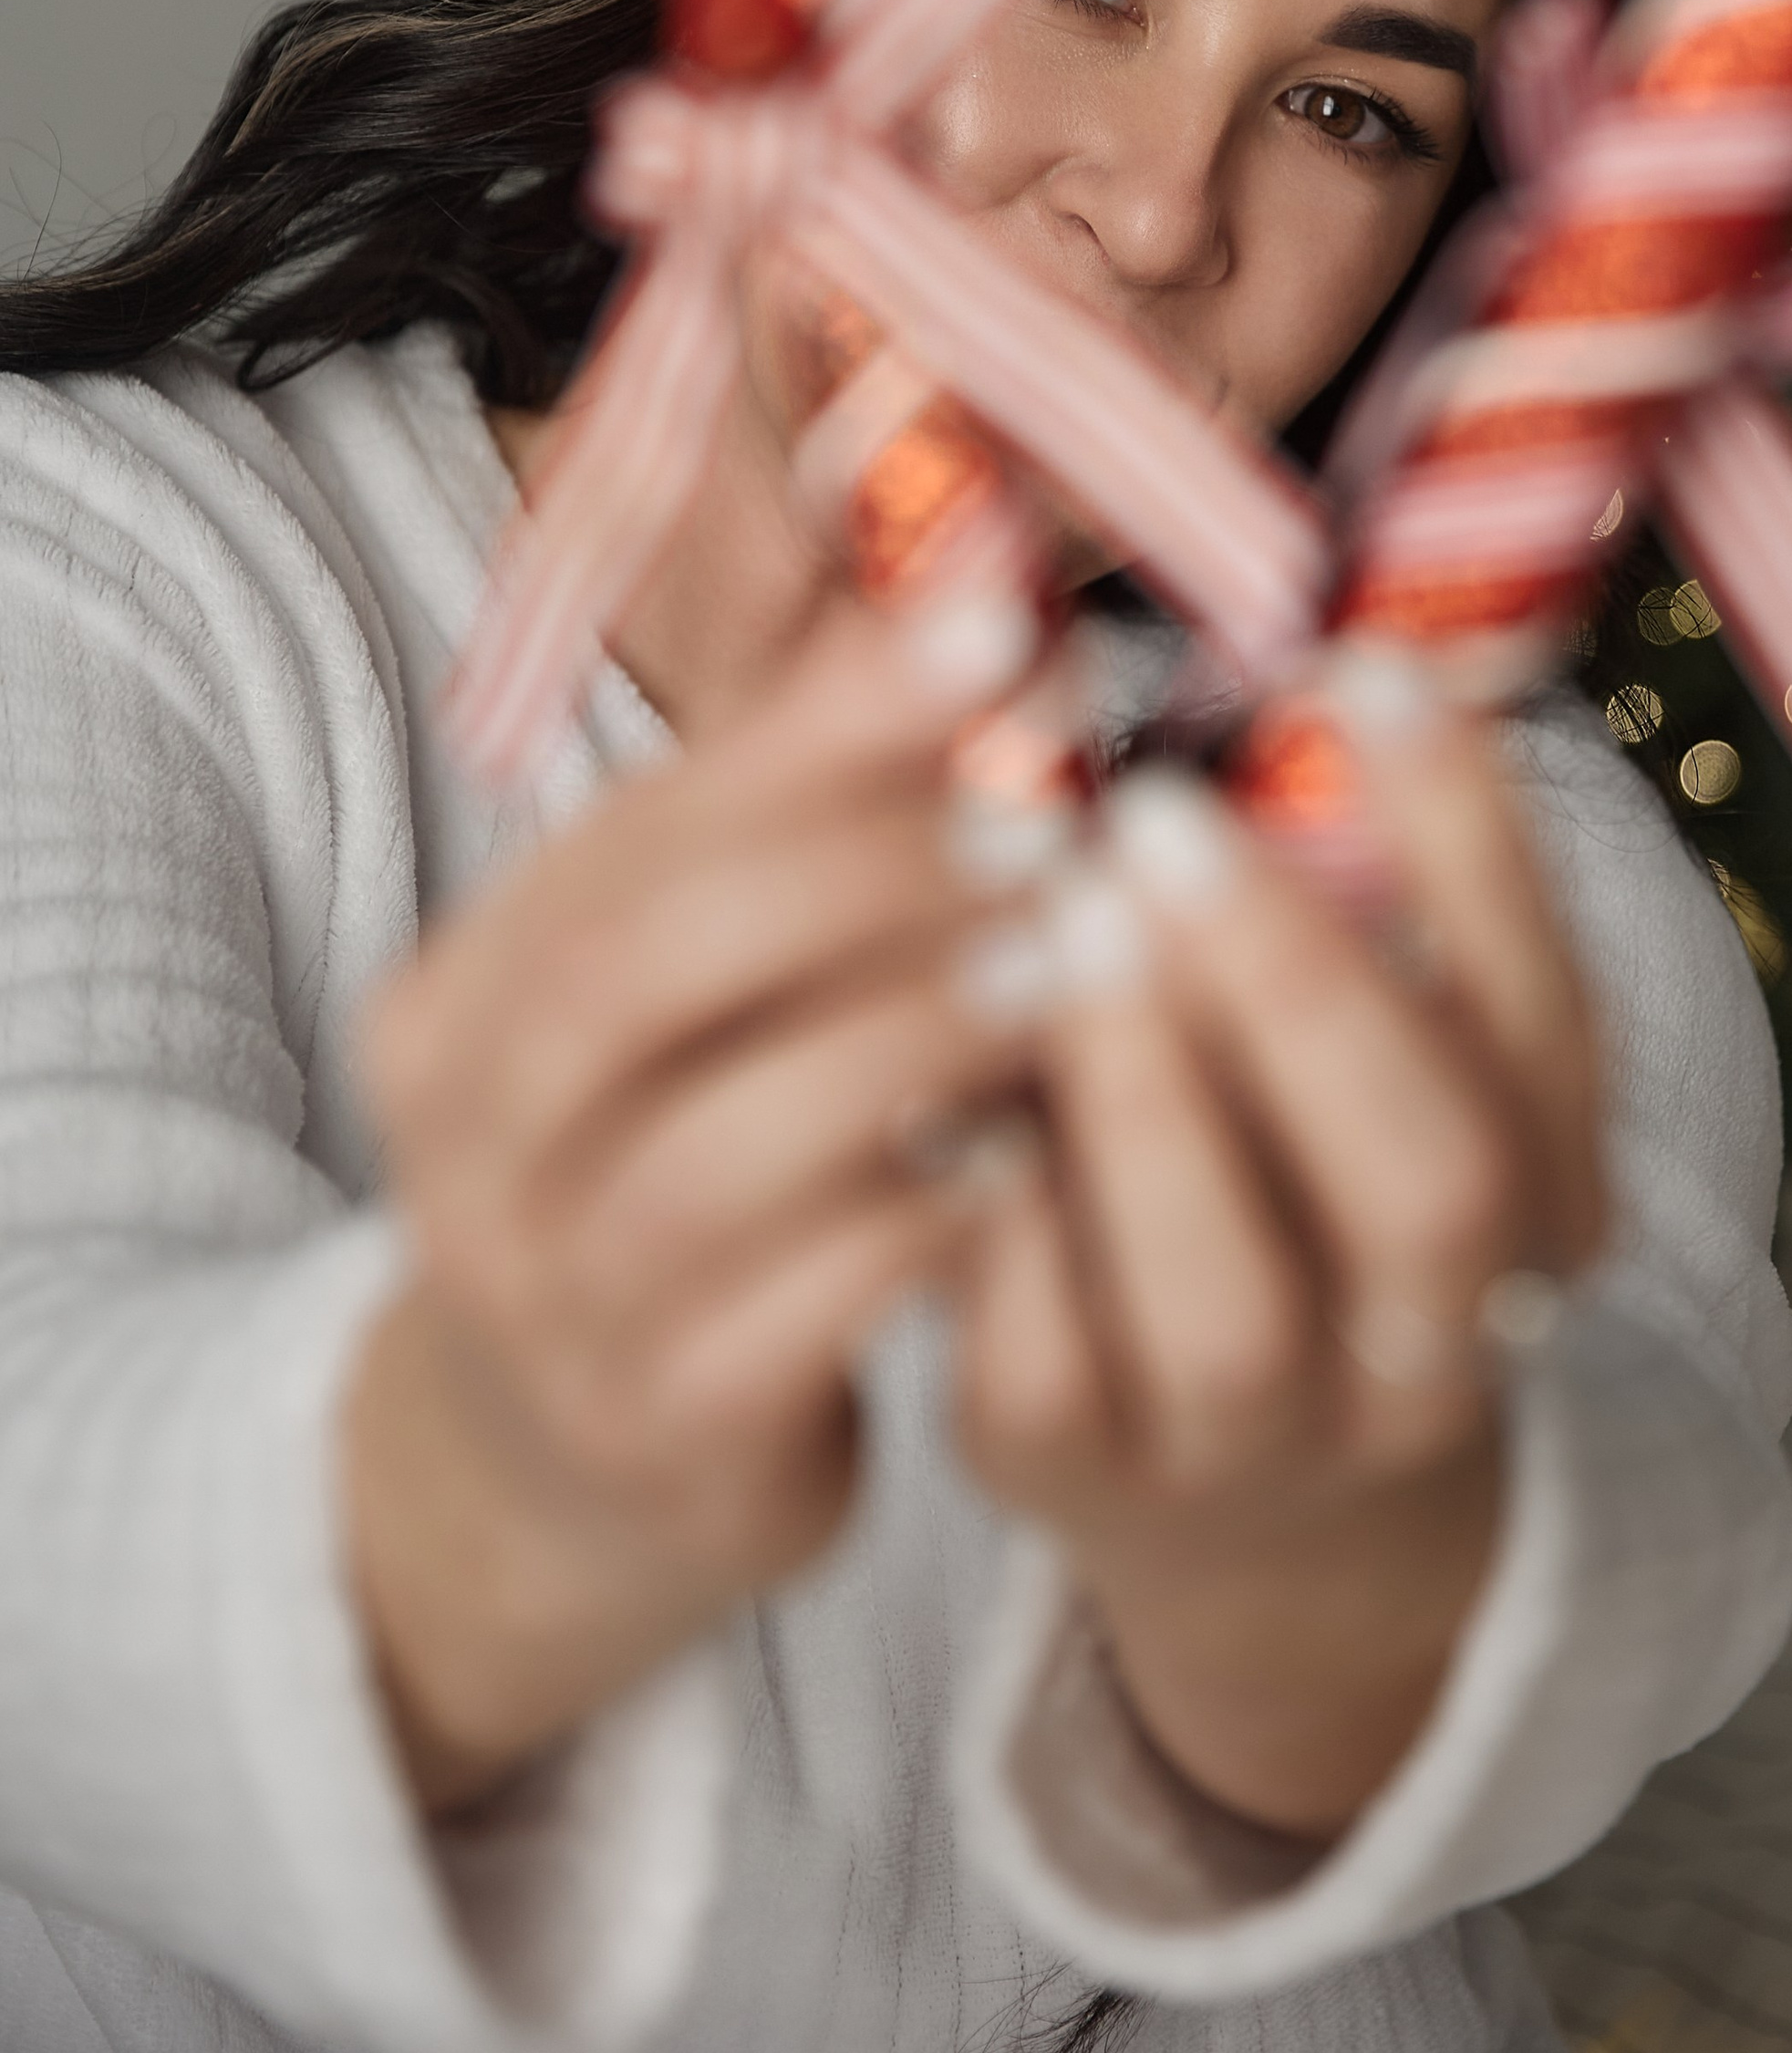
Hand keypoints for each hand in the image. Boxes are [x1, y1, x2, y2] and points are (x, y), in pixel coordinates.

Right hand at [346, 590, 1036, 1813]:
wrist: (574, 1467)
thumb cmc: (679, 1151)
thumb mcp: (693, 988)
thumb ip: (801, 808)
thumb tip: (983, 585)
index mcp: (465, 992)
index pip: (638, 821)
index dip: (826, 723)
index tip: (1006, 634)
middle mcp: (472, 1140)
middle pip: (650, 964)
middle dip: (866, 872)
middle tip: (1049, 827)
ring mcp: (553, 1297)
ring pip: (725, 1143)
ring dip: (916, 1037)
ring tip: (1066, 970)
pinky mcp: (659, 1428)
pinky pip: (799, 1310)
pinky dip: (926, 1217)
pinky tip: (1031, 1157)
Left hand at [952, 665, 1603, 1843]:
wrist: (1230, 1466)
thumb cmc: (1285, 1156)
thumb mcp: (1367, 1034)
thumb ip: (1356, 882)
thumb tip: (1325, 649)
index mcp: (1545, 1198)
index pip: (1547, 1023)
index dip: (1469, 849)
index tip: (1360, 672)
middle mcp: (1437, 1340)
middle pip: (1428, 1182)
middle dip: (1296, 985)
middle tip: (1160, 816)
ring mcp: (1261, 1435)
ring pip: (1228, 1300)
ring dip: (1138, 1095)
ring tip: (1051, 922)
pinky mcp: (1074, 1469)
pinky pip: (1040, 1348)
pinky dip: (999, 1202)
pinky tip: (951, 1065)